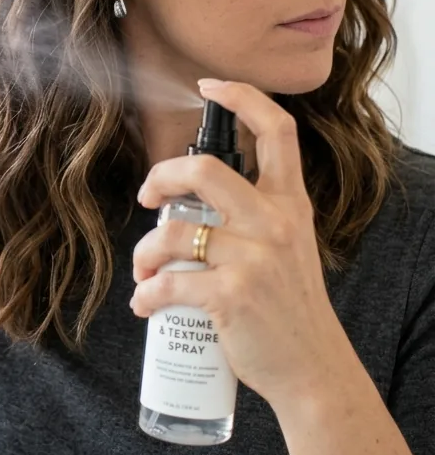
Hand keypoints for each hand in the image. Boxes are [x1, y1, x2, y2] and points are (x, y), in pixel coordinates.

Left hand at [129, 79, 347, 411]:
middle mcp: (275, 223)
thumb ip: (256, 215)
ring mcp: (255, 259)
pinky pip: (168, 283)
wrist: (312, 369)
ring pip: (173, 232)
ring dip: (144, 252)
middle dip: (160, 177)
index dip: (241, 97)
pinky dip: (145, 295)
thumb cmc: (289, 307)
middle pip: (205, 170)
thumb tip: (195, 201)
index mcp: (290, 204)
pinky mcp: (232, 296)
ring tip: (143, 271)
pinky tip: (145, 303)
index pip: (276, 131)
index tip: (209, 86)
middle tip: (146, 198)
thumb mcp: (290, 246)